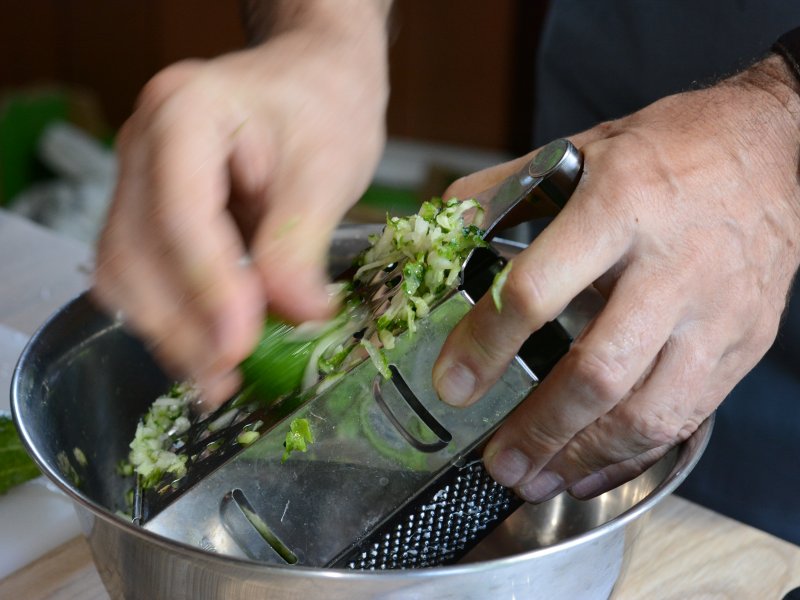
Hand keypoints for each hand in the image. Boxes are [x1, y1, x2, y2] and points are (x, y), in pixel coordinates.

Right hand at [92, 3, 388, 404]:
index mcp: (185, 112)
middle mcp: (143, 145)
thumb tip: (294, 317)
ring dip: (170, 333)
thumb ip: (301, 241)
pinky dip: (174, 319)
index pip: (179, 211)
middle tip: (228, 378)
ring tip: (219, 380)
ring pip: (126, 272)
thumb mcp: (326, 168)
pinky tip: (210, 351)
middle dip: (182, 324)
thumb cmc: (323, 106)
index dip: (205, 285)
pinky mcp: (150, 213)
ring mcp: (138, 179)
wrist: (311, 82)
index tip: (237, 346)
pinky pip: (143, 275)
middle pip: (136, 250)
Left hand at [433, 55, 799, 501]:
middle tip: (497, 462)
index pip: (536, 291)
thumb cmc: (673, 148)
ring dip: (583, 456)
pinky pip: (687, 418)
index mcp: (617, 207)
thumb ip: (507, 190)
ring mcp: (714, 313)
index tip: (453, 384)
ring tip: (536, 479)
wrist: (775, 148)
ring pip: (648, 411)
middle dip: (538, 429)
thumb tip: (444, 230)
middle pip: (597, 372)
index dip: (485, 345)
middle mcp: (670, 266)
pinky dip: (633, 456)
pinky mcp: (742, 343)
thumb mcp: (583, 149)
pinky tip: (591, 470)